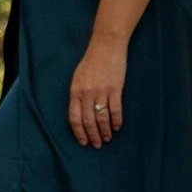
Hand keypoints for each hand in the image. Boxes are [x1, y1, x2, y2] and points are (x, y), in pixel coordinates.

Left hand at [68, 33, 127, 147]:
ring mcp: (101, 92)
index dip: (79, 132)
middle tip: (97, 144)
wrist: (106, 46)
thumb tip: (79, 113)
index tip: (83, 142)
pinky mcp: (115, 89)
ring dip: (105, 131)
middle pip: (88, 121)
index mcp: (75, 91)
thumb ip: (78, 94)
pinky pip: (115, 110)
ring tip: (108, 138)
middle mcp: (87, 93)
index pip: (74, 118)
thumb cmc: (91, 61)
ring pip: (102, 118)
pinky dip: (116, 121)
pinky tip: (117, 127)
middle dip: (93, 136)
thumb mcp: (78, 77)